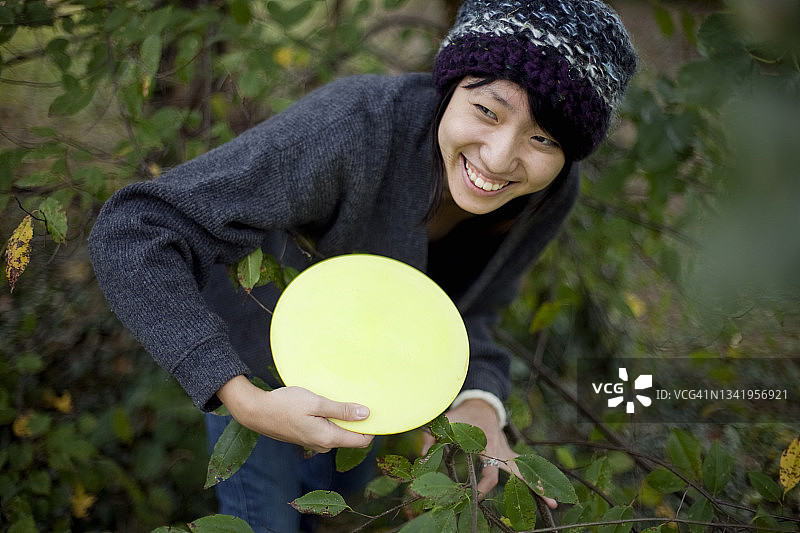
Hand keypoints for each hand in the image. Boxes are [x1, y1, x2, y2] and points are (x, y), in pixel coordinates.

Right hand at [217, 375, 373, 452]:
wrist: (256, 412)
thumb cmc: (285, 404)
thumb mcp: (316, 403)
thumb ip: (342, 410)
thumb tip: (367, 415)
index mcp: (328, 438)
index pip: (362, 440)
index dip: (372, 426)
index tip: (376, 408)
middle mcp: (323, 445)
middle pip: (351, 435)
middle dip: (357, 419)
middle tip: (357, 397)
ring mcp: (314, 443)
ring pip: (338, 431)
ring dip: (341, 417)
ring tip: (338, 397)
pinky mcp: (307, 437)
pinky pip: (327, 429)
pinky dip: (330, 418)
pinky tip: (324, 404)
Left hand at [421, 398, 556, 508]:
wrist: (480, 405)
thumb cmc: (461, 416)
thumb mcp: (446, 424)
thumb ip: (433, 438)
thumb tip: (421, 455)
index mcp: (486, 445)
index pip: (490, 471)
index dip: (483, 484)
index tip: (476, 495)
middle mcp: (501, 450)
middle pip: (519, 472)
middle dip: (533, 486)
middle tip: (551, 502)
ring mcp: (508, 452)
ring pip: (526, 471)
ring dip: (539, 485)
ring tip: (554, 503)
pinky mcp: (510, 454)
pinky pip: (523, 468)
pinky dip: (534, 479)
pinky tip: (545, 493)